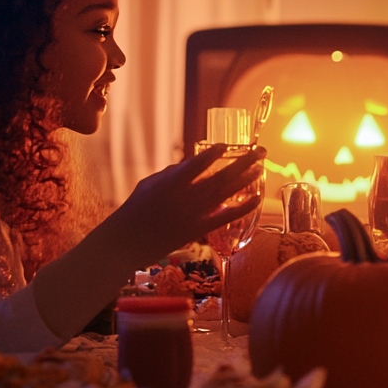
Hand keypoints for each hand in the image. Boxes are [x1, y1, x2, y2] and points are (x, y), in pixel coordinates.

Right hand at [111, 143, 264, 264]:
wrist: (127, 242)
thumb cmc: (135, 209)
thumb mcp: (149, 184)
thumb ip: (172, 172)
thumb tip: (193, 163)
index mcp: (171, 182)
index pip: (197, 164)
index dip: (214, 153)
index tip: (226, 145)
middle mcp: (186, 196)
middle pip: (221, 176)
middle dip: (243, 162)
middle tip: (260, 151)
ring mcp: (194, 214)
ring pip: (226, 193)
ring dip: (246, 179)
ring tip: (260, 168)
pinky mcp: (198, 230)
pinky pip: (225, 217)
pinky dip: (242, 207)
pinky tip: (256, 198)